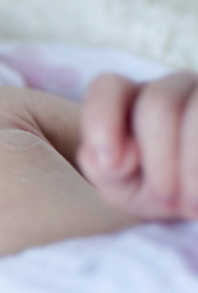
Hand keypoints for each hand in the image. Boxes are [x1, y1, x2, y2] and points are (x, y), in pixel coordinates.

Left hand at [79, 71, 197, 219]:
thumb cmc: (158, 192)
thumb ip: (105, 169)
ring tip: (192, 207)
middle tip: (165, 200)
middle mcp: (171, 88)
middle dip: (160, 158)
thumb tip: (118, 158)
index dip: (103, 120)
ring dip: (193, 166)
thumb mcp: (123, 188)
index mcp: (129, 99)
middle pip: (158, 103)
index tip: (111, 166)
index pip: (108, 86)